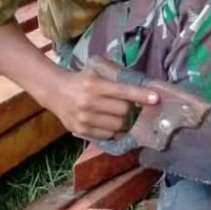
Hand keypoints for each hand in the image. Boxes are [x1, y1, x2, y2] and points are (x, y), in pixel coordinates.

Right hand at [44, 66, 158, 140]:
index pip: (123, 92)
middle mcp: (88, 102)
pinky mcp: (80, 130)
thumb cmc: (81, 80)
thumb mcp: (97, 74)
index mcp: (94, 85)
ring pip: (117, 125)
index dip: (141, 96)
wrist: (54, 91)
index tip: (156, 98)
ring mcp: (84, 118)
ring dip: (124, 122)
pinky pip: (107, 135)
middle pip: (124, 111)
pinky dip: (113, 131)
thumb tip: (144, 92)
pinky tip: (110, 123)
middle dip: (132, 109)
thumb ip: (117, 81)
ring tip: (120, 115)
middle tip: (131, 106)